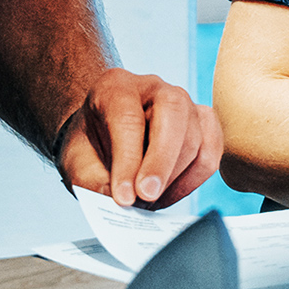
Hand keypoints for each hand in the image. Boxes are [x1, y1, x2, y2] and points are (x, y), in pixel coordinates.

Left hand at [56, 68, 222, 208]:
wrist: (101, 140)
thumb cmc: (90, 148)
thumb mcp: (77, 164)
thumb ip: (95, 182)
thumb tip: (125, 202)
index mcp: (115, 87)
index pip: (128, 118)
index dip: (128, 160)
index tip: (124, 197)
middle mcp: (154, 87)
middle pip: (172, 114)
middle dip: (161, 162)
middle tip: (146, 197)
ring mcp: (184, 102)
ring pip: (195, 137)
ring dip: (175, 177)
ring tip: (150, 201)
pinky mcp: (203, 124)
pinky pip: (211, 152)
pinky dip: (193, 180)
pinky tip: (169, 193)